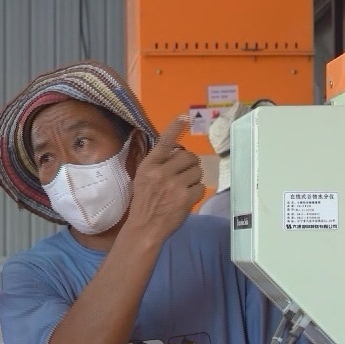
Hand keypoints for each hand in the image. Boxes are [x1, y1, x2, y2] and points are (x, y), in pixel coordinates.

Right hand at [120, 118, 205, 243]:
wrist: (145, 227)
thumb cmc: (145, 201)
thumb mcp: (144, 178)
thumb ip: (158, 164)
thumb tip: (178, 151)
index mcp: (149, 165)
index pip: (164, 142)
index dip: (175, 128)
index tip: (184, 116)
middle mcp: (161, 172)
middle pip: (189, 157)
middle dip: (190, 165)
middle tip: (184, 174)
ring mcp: (174, 186)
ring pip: (197, 172)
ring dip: (194, 179)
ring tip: (183, 188)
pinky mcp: (185, 198)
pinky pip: (200, 187)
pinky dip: (196, 193)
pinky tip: (186, 198)